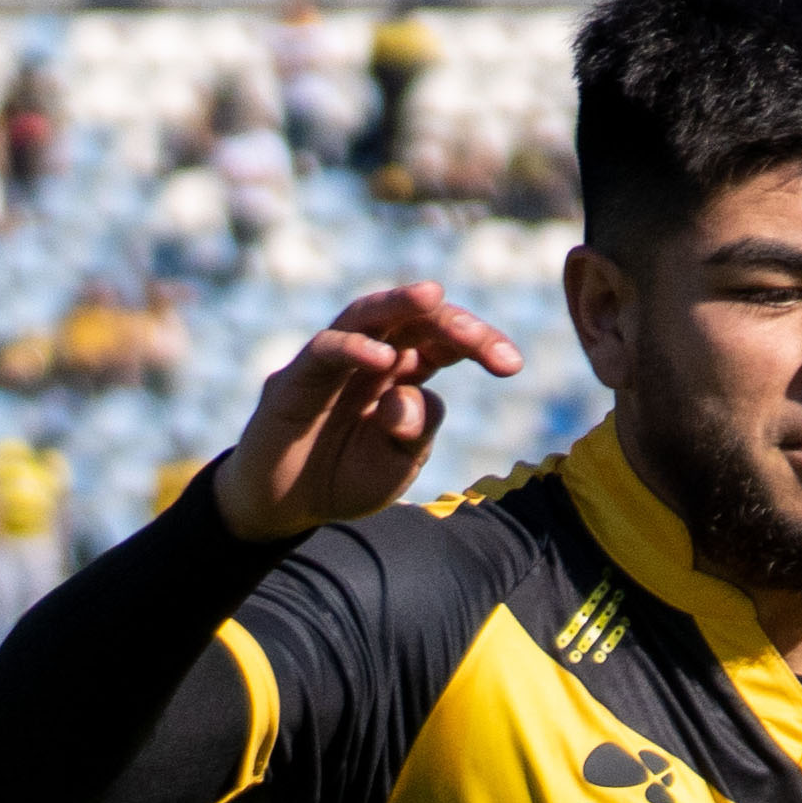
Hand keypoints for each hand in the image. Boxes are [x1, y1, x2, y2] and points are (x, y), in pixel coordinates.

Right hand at [213, 282, 521, 542]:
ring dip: (399, 303)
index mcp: (404, 374)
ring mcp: (331, 364)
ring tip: (433, 297)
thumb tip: (408, 398)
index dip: (479, 343)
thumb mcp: (398, 463)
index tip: (512, 364)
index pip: (443, 342)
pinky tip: (382, 358)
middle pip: (412, 321)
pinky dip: (353, 349)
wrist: (289, 505)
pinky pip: (325, 351)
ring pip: (366, 317)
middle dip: (453, 323)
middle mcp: (369, 358)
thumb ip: (415, 432)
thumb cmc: (347, 476)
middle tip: (487, 344)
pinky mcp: (294, 379)